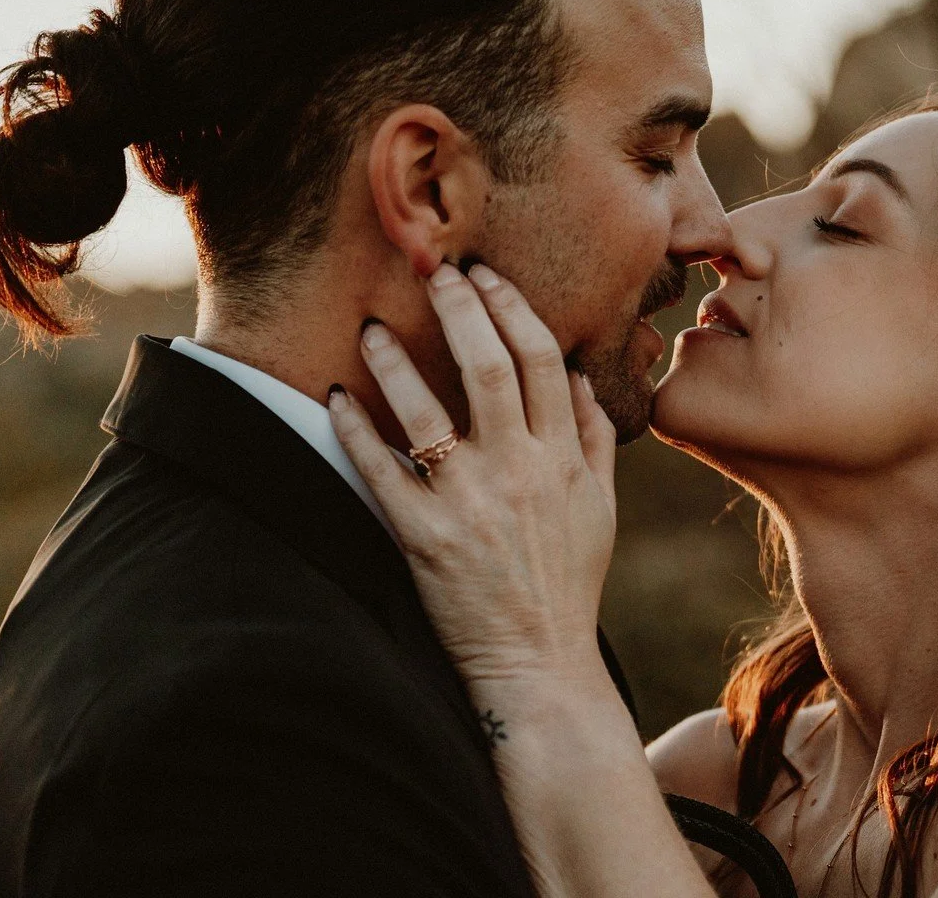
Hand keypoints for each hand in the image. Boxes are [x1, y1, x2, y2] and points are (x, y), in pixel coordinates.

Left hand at [329, 263, 617, 684]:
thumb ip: (595, 441)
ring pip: (427, 411)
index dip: (512, 308)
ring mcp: (469, 503)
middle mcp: (519, 471)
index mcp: (562, 458)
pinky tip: (337, 398)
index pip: (539, 360)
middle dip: (458, 308)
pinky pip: (380, 470)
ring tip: (370, 328)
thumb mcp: (600, 510)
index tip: (486, 276)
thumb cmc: (568, 584)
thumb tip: (582, 381)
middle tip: (432, 272)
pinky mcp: (424, 538)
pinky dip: (355, 429)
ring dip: (395, 360)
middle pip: (488, 366)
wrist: (539, 664)